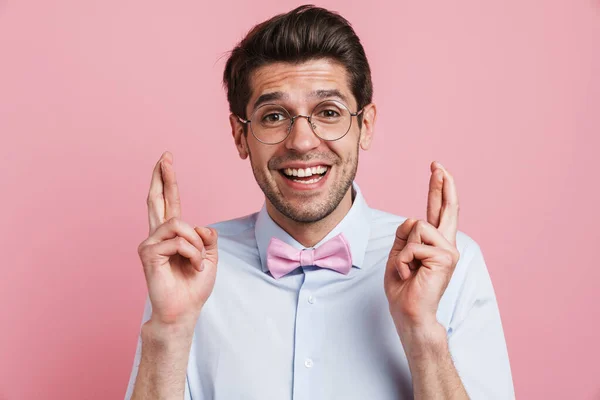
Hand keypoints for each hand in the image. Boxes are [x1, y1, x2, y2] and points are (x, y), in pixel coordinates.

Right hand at [137, 151, 217, 327]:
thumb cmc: (194, 286)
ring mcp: (150, 243)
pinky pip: (177, 240)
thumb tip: (200, 226)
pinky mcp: (148, 253)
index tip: (166, 160)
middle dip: (162, 177)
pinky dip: (192, 253)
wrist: (184, 310)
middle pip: (157, 200)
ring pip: (178, 223)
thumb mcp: (210, 257)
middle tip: (165, 156)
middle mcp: (158, 235)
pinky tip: (192, 266)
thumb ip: (207, 237)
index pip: (168, 202)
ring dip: (196, 244)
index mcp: (173, 235)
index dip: (167, 181)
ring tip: (197, 262)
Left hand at [384, 161, 459, 333]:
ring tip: (406, 270)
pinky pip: (413, 244)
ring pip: (417, 227)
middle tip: (437, 164)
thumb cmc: (403, 287)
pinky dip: (403, 260)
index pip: (437, 211)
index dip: (438, 190)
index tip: (437, 169)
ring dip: (402, 250)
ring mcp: (448, 250)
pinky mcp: (444, 257)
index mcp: (433, 244)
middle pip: (445, 208)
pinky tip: (409, 274)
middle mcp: (445, 244)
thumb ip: (405, 235)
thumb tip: (413, 219)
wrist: (409, 312)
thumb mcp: (397, 254)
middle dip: (441, 184)